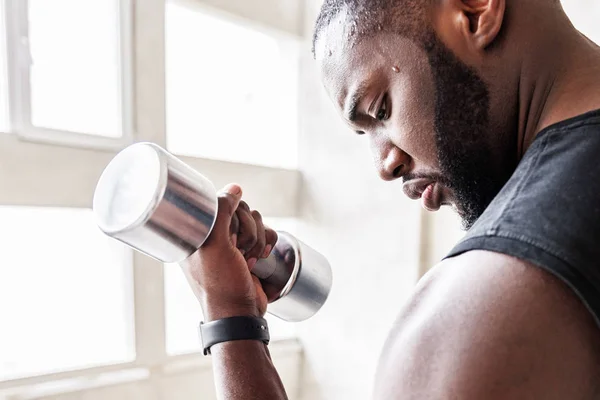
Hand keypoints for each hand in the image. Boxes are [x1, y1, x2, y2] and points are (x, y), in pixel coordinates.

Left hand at [180, 184, 277, 320]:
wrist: (240, 314)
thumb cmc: (221, 283)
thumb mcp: (215, 245)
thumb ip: (223, 213)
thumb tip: (235, 189)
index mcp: (198, 233)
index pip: (221, 204)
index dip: (231, 218)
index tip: (230, 237)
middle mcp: (215, 236)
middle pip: (241, 210)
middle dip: (247, 233)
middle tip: (238, 253)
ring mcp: (235, 244)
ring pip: (256, 221)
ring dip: (257, 241)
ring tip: (247, 261)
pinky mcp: (252, 251)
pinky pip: (267, 233)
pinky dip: (267, 244)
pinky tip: (259, 260)